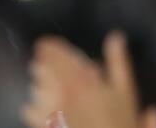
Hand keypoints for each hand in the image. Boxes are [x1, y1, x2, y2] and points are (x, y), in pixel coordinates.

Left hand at [21, 31, 155, 127]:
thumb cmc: (119, 122)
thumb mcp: (126, 91)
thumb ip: (118, 63)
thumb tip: (116, 37)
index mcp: (80, 81)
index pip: (58, 58)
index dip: (49, 47)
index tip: (44, 42)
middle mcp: (61, 94)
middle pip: (43, 72)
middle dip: (42, 65)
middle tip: (41, 61)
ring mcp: (52, 112)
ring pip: (35, 90)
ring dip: (37, 82)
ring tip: (38, 79)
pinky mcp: (46, 126)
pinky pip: (30, 112)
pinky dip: (30, 106)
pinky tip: (31, 106)